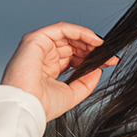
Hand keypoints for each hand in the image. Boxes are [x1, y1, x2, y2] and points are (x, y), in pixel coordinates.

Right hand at [0, 23, 118, 121]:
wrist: (26, 107)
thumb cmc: (42, 106)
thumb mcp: (72, 94)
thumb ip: (86, 82)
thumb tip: (98, 69)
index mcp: (49, 69)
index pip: (73, 57)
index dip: (91, 58)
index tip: (110, 62)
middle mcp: (43, 56)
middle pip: (72, 45)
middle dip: (92, 49)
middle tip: (109, 56)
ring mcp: (39, 46)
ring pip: (68, 35)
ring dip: (88, 39)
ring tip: (102, 48)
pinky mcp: (36, 39)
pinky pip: (62, 29)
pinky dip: (79, 31)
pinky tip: (94, 40)